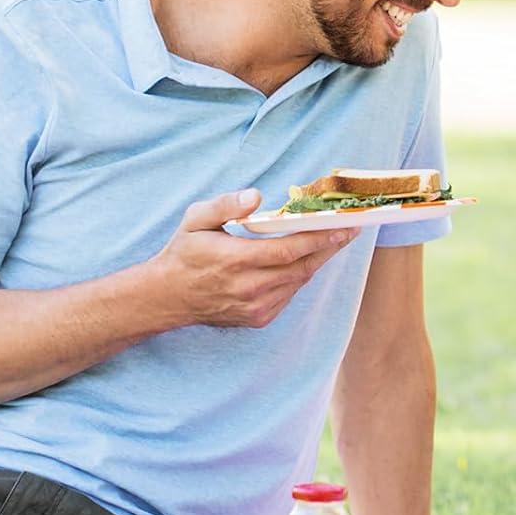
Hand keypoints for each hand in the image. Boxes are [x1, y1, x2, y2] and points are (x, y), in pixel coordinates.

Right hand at [152, 189, 359, 329]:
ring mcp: (255, 307)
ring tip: (329, 242)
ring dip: (315, 261)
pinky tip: (301, 261)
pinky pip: (288, 294)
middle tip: (347, 231)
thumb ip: (224, 205)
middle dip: (328, 248)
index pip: (288, 250)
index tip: (341, 227)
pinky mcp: (258, 318)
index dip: (318, 239)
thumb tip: (255, 196)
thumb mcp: (195, 220)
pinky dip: (297, 277)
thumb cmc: (184, 253)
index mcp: (235, 261)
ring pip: (298, 281)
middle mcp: (249, 287)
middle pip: (301, 266)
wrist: (167, 297)